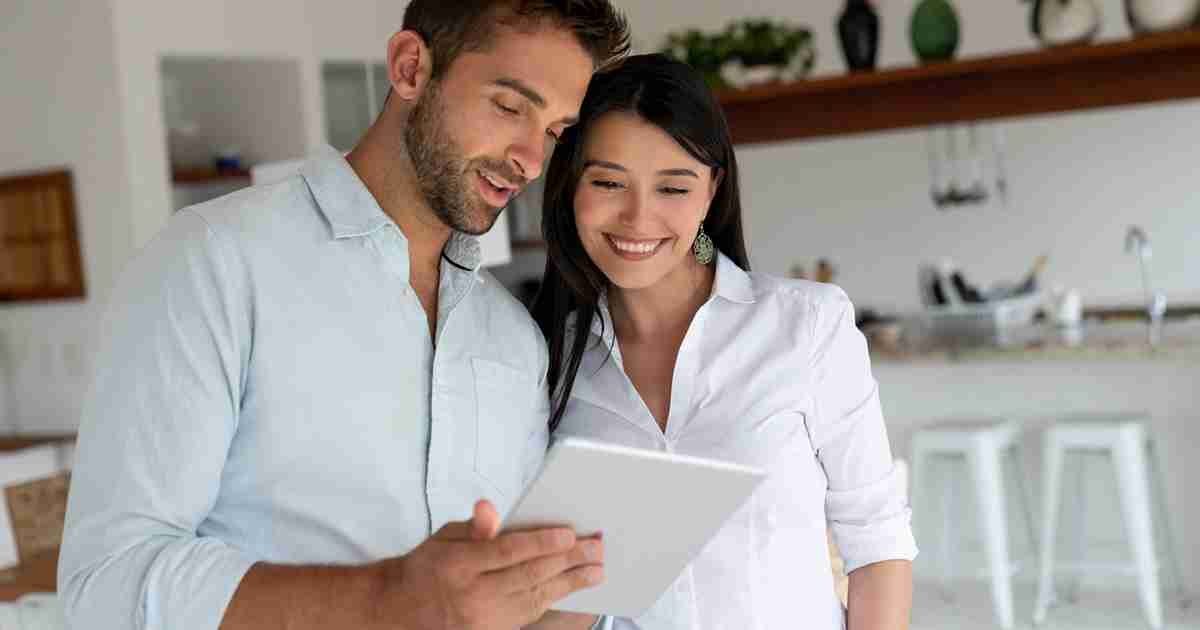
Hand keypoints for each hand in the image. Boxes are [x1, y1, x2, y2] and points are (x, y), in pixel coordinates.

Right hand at [370, 500, 604, 629]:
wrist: (402, 609)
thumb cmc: (428, 566)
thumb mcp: (444, 537)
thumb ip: (472, 526)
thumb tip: (488, 507)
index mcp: (458, 564)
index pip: (508, 552)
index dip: (541, 542)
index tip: (570, 534)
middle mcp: (472, 595)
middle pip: (529, 575)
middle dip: (568, 561)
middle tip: (596, 549)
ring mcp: (482, 619)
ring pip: (535, 598)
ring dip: (570, 583)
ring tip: (596, 571)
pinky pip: (529, 614)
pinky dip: (553, 600)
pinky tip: (571, 589)